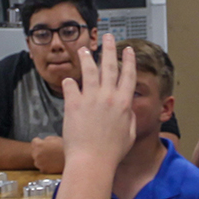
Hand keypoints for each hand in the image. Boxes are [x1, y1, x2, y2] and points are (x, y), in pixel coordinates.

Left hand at [30, 134, 67, 173]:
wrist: (73, 159)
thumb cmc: (65, 147)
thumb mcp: (55, 138)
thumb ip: (46, 140)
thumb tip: (43, 142)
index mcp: (39, 145)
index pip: (34, 142)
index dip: (39, 142)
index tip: (44, 144)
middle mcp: (37, 154)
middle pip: (34, 152)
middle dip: (39, 151)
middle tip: (49, 152)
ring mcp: (39, 163)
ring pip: (37, 161)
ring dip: (42, 160)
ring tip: (52, 159)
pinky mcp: (44, 170)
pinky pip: (42, 168)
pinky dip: (46, 167)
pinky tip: (53, 164)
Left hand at [60, 35, 138, 170]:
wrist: (92, 161)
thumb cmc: (111, 153)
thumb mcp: (129, 135)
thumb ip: (130, 119)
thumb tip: (128, 110)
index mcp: (123, 103)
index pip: (128, 75)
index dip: (128, 60)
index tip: (127, 50)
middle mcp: (108, 96)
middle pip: (110, 65)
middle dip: (109, 48)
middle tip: (108, 37)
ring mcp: (90, 98)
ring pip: (89, 70)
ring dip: (87, 57)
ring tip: (84, 49)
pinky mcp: (74, 104)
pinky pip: (70, 86)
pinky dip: (69, 82)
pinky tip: (68, 80)